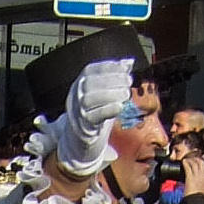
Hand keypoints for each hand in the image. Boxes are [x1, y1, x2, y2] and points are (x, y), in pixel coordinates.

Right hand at [46, 57, 132, 177]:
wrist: (81, 141)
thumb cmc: (95, 114)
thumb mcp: (104, 93)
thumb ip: (115, 77)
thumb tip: (128, 62)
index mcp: (79, 84)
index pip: (91, 70)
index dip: (108, 68)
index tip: (124, 69)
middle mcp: (75, 96)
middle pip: (90, 84)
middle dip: (111, 80)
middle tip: (128, 81)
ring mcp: (76, 111)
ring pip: (90, 99)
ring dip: (110, 94)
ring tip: (126, 93)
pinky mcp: (82, 126)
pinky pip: (93, 117)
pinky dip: (107, 110)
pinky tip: (120, 107)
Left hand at [181, 155, 203, 199]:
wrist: (196, 202)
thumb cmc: (199, 198)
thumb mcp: (203, 190)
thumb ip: (201, 184)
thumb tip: (198, 183)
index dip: (202, 162)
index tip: (198, 161)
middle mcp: (203, 176)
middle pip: (201, 163)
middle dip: (196, 159)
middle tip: (192, 158)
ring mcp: (197, 176)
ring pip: (195, 163)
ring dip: (191, 160)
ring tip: (187, 159)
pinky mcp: (190, 177)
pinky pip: (188, 167)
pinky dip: (186, 163)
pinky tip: (184, 161)